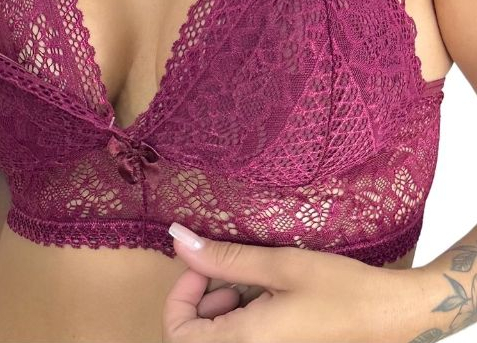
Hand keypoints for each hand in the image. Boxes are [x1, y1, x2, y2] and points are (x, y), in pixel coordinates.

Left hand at [163, 222, 428, 342]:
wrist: (391, 315)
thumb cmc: (341, 290)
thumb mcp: (279, 266)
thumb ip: (225, 258)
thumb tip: (178, 238)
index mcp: (246, 342)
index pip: (179, 334)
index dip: (179, 297)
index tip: (200, 265)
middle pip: (196, 335)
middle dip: (202, 297)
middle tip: (227, 267)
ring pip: (219, 334)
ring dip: (222, 304)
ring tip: (250, 277)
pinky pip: (243, 334)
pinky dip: (242, 311)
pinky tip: (264, 290)